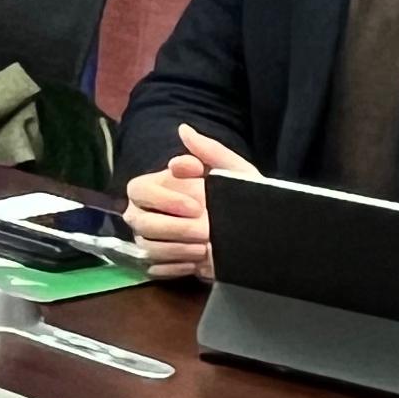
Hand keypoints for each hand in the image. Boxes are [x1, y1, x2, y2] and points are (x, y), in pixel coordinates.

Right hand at [124, 122, 255, 281]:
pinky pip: (156, 268)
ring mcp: (152, 240)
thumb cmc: (244, 200)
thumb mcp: (235, 173)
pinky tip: (199, 262)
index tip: (196, 204)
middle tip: (206, 231)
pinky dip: (177, 266)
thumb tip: (183, 129)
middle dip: (174, 227)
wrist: (260, 238)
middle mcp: (148, 212)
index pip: (138, 190)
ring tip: (206, 247)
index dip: (163, 198)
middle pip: (139, 221)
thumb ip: (210, 151)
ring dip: (177, 248)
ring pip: (147, 246)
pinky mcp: (161, 264)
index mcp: (160, 187)